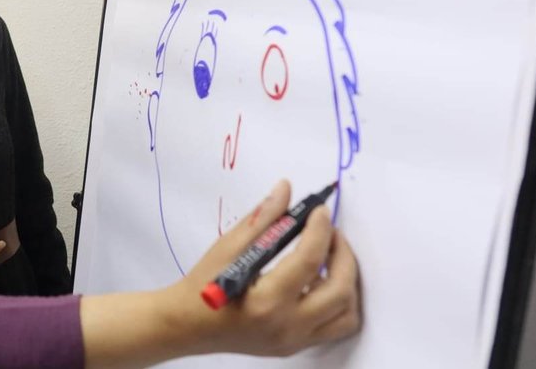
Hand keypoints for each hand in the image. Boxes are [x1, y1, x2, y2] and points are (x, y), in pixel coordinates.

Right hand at [167, 179, 360, 356]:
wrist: (188, 324)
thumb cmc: (204, 284)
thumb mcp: (228, 247)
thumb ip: (263, 218)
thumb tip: (286, 190)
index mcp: (266, 301)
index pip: (308, 260)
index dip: (319, 229)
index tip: (320, 210)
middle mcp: (286, 326)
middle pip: (339, 290)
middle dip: (342, 254)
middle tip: (331, 232)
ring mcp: (294, 340)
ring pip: (346, 314)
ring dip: (346, 280)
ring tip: (328, 257)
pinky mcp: (296, 346)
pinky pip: (336, 326)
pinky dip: (338, 301)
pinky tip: (319, 281)